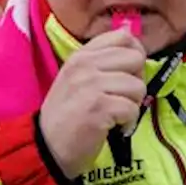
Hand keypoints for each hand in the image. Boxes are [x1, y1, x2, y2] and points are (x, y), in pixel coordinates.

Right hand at [38, 29, 146, 177]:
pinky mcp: (98, 107)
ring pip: (137, 86)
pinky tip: (116, 128)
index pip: (123, 36)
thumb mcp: (78, 79)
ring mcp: (91, 85)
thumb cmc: (67, 116)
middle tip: (122, 98)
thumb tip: (133, 38)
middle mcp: (85, 65)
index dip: (135, 54)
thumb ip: (102, 61)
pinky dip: (129, 123)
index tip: (129, 74)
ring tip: (116, 116)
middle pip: (136, 58)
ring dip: (133, 105)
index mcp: (82, 55)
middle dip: (137, 81)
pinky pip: (132, 109)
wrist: (48, 148)